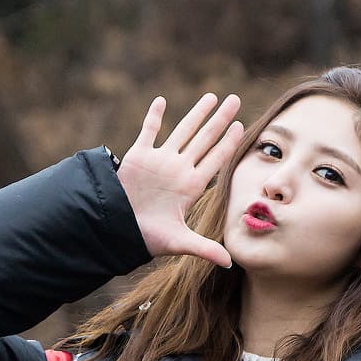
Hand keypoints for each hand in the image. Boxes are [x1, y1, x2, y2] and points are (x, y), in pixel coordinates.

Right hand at [116, 93, 243, 268]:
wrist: (118, 228)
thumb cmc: (148, 236)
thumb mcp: (179, 241)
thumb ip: (205, 248)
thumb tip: (231, 263)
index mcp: (191, 186)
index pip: (215, 159)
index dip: (228, 143)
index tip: (242, 127)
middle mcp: (179, 169)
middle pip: (204, 139)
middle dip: (220, 120)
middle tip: (235, 100)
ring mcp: (160, 161)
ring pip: (182, 131)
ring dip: (196, 114)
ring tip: (212, 97)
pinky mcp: (138, 156)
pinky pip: (148, 131)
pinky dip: (154, 116)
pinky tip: (162, 100)